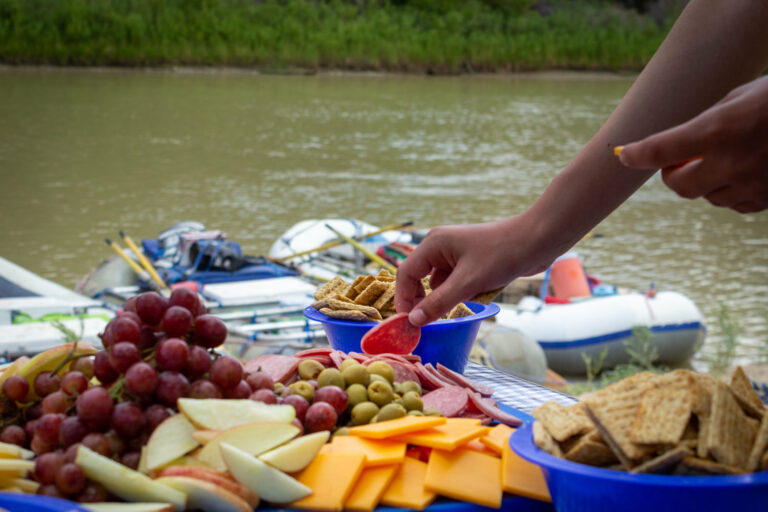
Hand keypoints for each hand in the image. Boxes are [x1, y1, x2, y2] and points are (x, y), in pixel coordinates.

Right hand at [394, 218, 551, 325]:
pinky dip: (460, 294)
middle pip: (419, 278)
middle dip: (423, 300)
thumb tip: (413, 321)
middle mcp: (440, 246)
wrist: (537, 240)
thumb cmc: (502, 255)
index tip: (407, 323)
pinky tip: (474, 299)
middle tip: (425, 324)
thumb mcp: (468, 283)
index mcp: (433, 244)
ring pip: (438, 283)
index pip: (406, 273)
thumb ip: (438, 303)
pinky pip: (455, 282)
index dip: (403, 299)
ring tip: (455, 311)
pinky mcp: (470, 261)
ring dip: (444, 298)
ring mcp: (455, 254)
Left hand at [618, 75, 767, 212]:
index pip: (662, 150)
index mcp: (720, 130)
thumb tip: (677, 146)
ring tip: (721, 157)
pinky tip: (742, 171)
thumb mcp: (737, 98)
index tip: (623, 155)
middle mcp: (733, 161)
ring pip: (706, 196)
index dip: (637, 154)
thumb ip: (704, 124)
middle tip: (678, 160)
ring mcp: (752, 184)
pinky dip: (728, 190)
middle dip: (672, 174)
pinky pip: (733, 203)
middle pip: (678, 186)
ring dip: (703, 181)